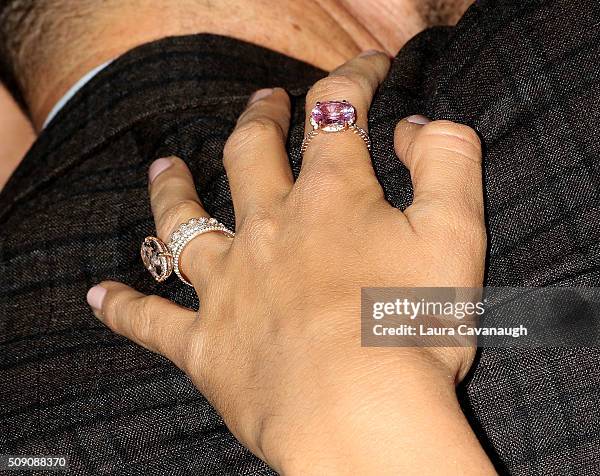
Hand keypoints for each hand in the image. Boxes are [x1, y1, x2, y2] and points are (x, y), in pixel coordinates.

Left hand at [87, 51, 492, 473]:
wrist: (359, 420)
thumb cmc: (412, 330)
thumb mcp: (458, 233)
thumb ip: (447, 163)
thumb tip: (416, 126)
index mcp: (330, 199)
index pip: (337, 112)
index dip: (354, 78)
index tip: (368, 65)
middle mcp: (268, 230)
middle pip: (248, 153)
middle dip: (259, 118)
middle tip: (264, 101)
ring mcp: (228, 286)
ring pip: (183, 223)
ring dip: (171, 191)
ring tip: (163, 168)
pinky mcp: (205, 346)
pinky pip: (151, 321)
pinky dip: (125, 307)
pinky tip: (100, 294)